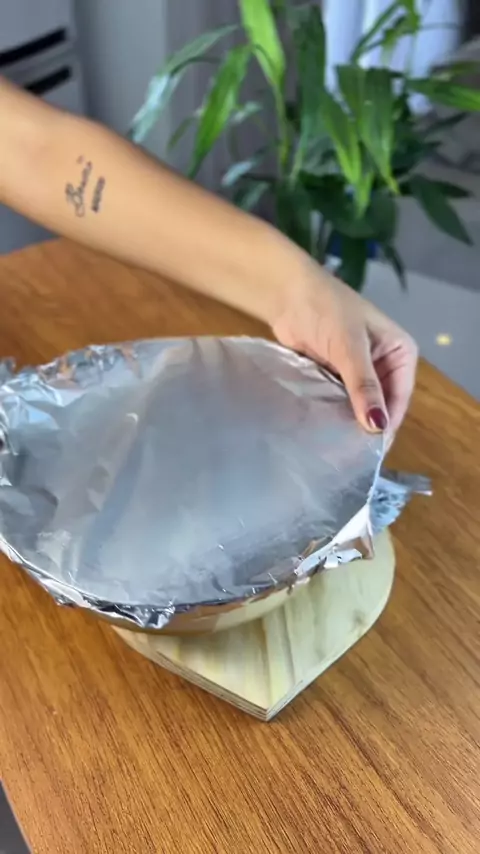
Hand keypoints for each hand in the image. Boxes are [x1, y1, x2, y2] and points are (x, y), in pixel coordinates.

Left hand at [272, 262, 417, 438]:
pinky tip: (324, 432)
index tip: (371, 450)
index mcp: (399, 352)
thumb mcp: (349, 348)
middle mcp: (384, 364)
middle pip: (380, 404)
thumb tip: (377, 425)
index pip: (400, 397)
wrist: (287, 293)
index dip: (387, 422)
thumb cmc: (326, 310)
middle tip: (352, 455)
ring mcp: (358, 371)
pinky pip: (339, 401)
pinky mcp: (334, 375)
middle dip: (367, 424)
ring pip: (359, 405)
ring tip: (337, 449)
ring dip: (349, 421)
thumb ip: (363, 386)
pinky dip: (333, 413)